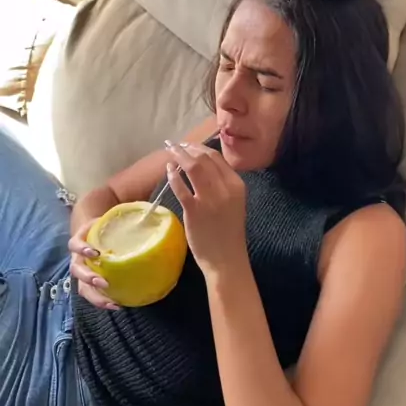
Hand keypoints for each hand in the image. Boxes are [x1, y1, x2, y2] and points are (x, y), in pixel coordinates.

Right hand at [69, 220, 120, 309]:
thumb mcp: (112, 218)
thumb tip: (151, 210)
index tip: (95, 252)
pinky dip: (102, 302)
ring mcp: (83, 272)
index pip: (74, 244)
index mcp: (81, 239)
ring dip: (95, 295)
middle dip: (88, 277)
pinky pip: (92, 295)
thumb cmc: (107, 225)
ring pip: (82, 287)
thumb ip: (126, 215)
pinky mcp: (89, 283)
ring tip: (110, 302)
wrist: (98, 230)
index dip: (81, 249)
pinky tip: (117, 305)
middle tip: (103, 282)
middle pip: (76, 270)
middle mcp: (78, 258)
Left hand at [165, 142, 246, 277]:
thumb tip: (203, 166)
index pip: (216, 157)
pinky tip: (168, 171)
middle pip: (203, 158)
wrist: (227, 259)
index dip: (199, 148)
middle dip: (187, 148)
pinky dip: (173, 176)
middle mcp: (225, 188)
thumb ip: (223, 184)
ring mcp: (209, 199)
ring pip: (192, 167)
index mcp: (237, 185)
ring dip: (179, 156)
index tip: (188, 145)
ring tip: (170, 152)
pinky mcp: (194, 210)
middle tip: (175, 146)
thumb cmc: (229, 232)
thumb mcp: (234, 203)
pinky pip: (181, 187)